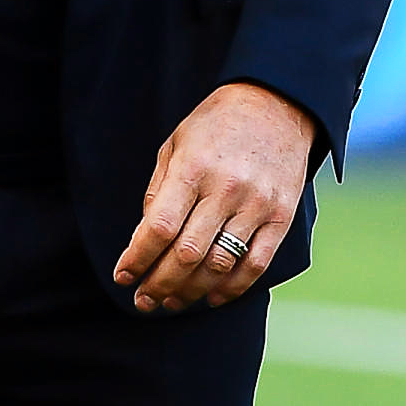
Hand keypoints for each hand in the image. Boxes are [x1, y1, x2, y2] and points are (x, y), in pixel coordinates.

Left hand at [114, 83, 317, 312]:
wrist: (278, 104)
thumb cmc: (216, 125)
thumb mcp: (175, 145)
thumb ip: (158, 191)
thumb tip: (144, 241)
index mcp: (193, 168)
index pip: (158, 228)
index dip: (137, 259)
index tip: (123, 276)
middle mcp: (226, 188)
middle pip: (186, 254)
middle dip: (158, 284)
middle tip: (143, 300)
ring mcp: (257, 204)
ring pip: (219, 265)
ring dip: (190, 292)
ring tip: (172, 301)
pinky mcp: (282, 215)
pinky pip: (256, 264)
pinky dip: (233, 288)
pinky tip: (213, 297)